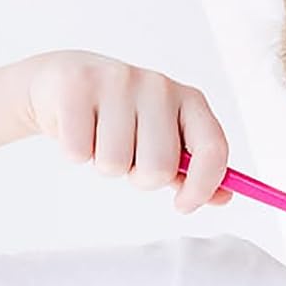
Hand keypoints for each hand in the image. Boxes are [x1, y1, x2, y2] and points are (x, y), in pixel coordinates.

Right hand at [19, 50, 230, 212]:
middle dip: (138, 176)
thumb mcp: (161, 134)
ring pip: (114, 166)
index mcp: (189, 99)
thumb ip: (192, 166)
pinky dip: (75, 152)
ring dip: (103, 163)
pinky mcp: (79, 87)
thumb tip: (223, 197)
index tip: (184, 205)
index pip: (213, 147)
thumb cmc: (120, 116)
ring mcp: (120, 82)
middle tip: (126, 152)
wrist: (62, 80)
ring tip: (99, 137)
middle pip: (159, 169)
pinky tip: (77, 128)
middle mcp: (160, 86)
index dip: (203, 186)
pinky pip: (77, 153)